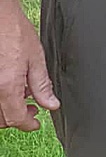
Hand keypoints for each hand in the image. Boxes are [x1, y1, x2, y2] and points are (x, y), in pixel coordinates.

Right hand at [0, 0, 57, 130]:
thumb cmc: (14, 31)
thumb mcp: (35, 58)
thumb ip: (42, 85)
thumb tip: (50, 104)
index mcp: (6, 87)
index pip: (16, 119)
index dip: (28, 124)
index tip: (37, 124)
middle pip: (2, 118)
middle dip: (18, 117)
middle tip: (34, 109)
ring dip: (8, 109)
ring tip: (24, 96)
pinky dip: (2, 98)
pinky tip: (12, 86)